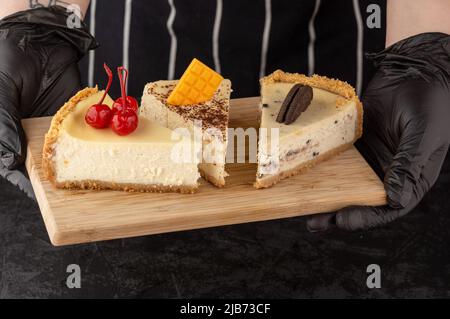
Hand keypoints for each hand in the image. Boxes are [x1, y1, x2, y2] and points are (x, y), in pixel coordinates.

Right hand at [0, 6, 96, 197]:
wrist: (40, 37)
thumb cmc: (10, 60)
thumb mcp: (3, 90)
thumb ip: (4, 122)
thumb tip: (10, 157)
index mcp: (10, 130)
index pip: (14, 160)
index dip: (25, 177)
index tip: (37, 189)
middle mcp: (35, 131)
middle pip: (45, 159)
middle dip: (59, 172)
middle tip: (73, 182)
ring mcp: (59, 124)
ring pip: (70, 148)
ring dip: (83, 158)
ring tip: (95, 168)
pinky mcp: (79, 113)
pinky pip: (90, 127)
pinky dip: (100, 134)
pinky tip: (110, 143)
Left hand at [307, 33, 449, 231]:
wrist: (412, 69)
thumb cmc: (427, 100)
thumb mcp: (422, 133)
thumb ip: (408, 165)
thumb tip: (395, 199)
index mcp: (411, 178)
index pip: (388, 208)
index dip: (365, 218)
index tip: (341, 220)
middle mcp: (388, 173)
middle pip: (361, 201)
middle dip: (337, 214)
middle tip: (314, 223)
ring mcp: (369, 160)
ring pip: (345, 184)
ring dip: (324, 196)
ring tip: (301, 206)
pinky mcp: (354, 145)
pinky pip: (336, 159)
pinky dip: (321, 169)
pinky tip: (302, 173)